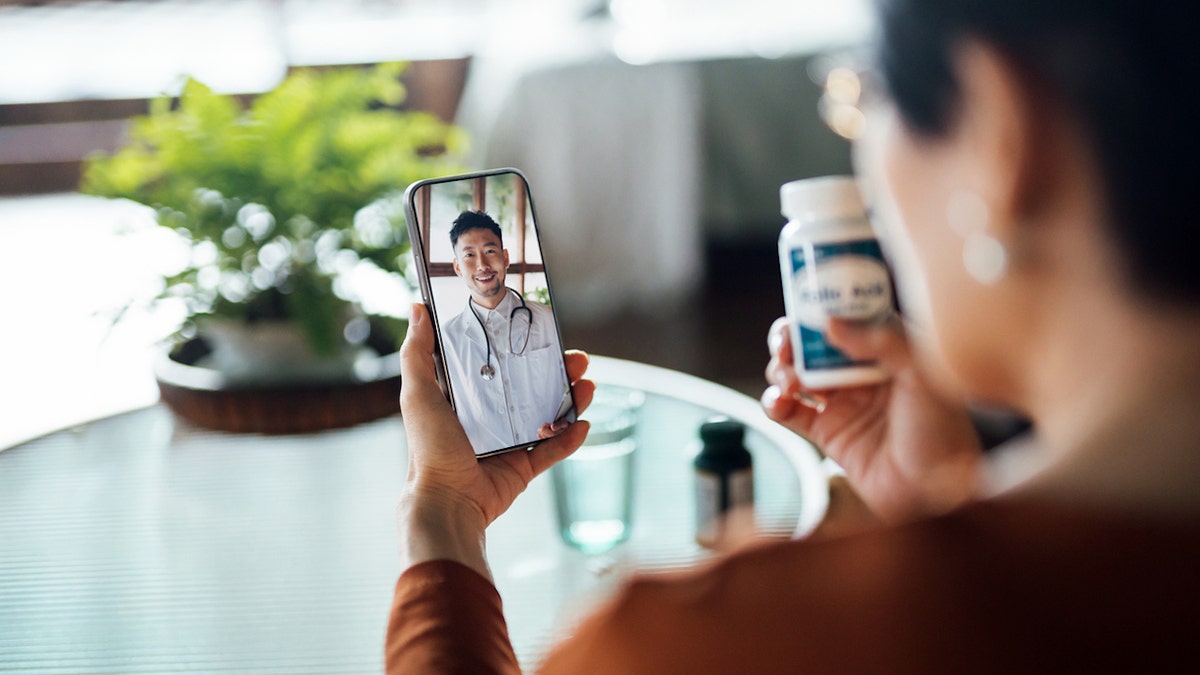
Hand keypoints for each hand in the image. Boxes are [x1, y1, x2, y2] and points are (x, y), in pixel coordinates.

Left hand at [397, 303, 594, 577]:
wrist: (446, 501)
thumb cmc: (428, 448)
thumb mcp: (418, 393)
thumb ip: (418, 353)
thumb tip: (417, 308)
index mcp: (467, 398)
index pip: (501, 365)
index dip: (523, 348)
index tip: (544, 332)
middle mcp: (490, 418)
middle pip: (532, 387)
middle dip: (558, 371)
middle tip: (578, 358)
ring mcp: (509, 443)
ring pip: (549, 416)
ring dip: (572, 400)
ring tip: (588, 385)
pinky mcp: (523, 468)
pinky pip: (553, 451)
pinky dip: (571, 439)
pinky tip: (584, 424)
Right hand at [763, 315, 982, 522]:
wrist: (934, 494)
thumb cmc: (942, 432)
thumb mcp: (922, 375)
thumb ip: (881, 341)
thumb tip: (830, 323)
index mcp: (888, 350)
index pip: (848, 315)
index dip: (823, 306)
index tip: (804, 303)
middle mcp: (861, 372)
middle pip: (812, 343)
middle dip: (791, 338)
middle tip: (785, 344)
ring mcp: (841, 402)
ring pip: (795, 372)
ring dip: (781, 369)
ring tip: (789, 382)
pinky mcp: (825, 432)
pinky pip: (788, 410)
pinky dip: (774, 402)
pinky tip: (779, 401)